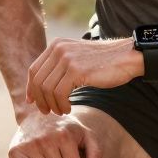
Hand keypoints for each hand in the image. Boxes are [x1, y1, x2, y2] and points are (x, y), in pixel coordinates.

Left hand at [25, 37, 140, 115]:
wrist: (127, 57)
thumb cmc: (103, 62)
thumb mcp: (77, 58)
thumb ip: (60, 66)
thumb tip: (41, 86)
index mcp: (57, 45)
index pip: (34, 70)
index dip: (31, 88)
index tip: (33, 102)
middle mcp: (59, 49)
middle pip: (38, 81)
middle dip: (40, 100)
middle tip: (47, 112)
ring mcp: (67, 59)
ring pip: (47, 89)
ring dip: (52, 105)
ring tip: (61, 111)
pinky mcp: (76, 70)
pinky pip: (59, 93)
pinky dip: (61, 105)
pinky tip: (68, 108)